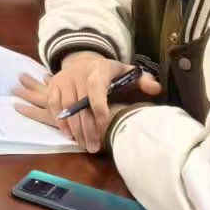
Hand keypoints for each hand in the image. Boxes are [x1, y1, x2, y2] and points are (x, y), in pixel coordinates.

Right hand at [12, 52, 161, 152]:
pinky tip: (70, 135)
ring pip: (66, 108)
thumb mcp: (127, 72)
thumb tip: (155, 89)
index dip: (99, 107)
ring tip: (85, 146)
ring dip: (75, 129)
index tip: (105, 126)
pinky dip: (61, 122)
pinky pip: (54, 105)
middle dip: (87, 128)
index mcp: (99, 70)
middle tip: (94, 148)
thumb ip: (143, 80)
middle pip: (80, 104)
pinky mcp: (54, 86)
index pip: (96, 88)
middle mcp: (78, 74)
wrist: (82, 60)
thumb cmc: (109, 73)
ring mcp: (64, 80)